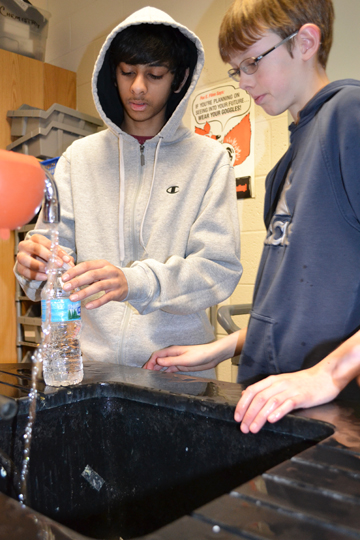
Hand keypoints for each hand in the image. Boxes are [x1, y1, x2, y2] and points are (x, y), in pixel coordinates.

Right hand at [16, 234, 72, 280]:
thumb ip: (62, 257)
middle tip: (59, 264)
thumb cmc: (46, 256)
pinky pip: (25, 271)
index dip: (58, 251)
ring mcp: (21, 256)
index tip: (67, 259)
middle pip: (35, 248)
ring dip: (39, 265)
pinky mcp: (19, 267)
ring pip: (26, 259)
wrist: (34, 263)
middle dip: (48, 256)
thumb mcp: (55, 254)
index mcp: (36, 239)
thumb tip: (70, 263)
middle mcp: (26, 245)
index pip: (47, 242)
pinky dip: (35, 275)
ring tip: (49, 271)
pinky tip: (45, 277)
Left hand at [61, 259, 127, 308]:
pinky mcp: (118, 293)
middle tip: (65, 287)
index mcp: (102, 264)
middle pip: (91, 275)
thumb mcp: (100, 270)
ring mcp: (114, 282)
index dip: (74, 271)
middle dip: (77, 281)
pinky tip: (88, 306)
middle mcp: (109, 271)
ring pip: (98, 286)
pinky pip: (106, 298)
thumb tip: (68, 277)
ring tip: (73, 298)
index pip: (86, 265)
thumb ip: (87, 272)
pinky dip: (96, 302)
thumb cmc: (109, 276)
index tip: (64, 278)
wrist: (130, 282)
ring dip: (84, 292)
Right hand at [143, 342, 219, 372]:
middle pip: (159, 360)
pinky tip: (161, 377)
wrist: (211, 356)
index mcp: (172, 351)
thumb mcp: (184, 359)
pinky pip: (170, 369)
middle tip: (144, 374)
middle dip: (151, 366)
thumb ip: (171, 361)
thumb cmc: (200, 355)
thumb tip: (158, 361)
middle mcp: (173, 355)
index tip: (145, 369)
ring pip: (163, 365)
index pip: (157, 355)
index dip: (150, 361)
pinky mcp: (181, 366)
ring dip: (157, 369)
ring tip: (150, 376)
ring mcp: (177, 360)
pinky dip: (165, 372)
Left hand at [234, 350, 359, 433]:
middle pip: (259, 398)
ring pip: (271, 402)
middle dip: (249, 414)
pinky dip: (278, 412)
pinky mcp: (303, 396)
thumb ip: (264, 388)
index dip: (242, 404)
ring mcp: (291, 389)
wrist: (325, 377)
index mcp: (272, 380)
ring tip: (253, 428)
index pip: (252, 391)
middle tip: (243, 428)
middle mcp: (279, 383)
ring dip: (260, 416)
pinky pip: (288, 404)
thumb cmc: (303, 383)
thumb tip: (246, 394)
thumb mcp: (281, 382)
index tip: (237, 417)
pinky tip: (272, 420)